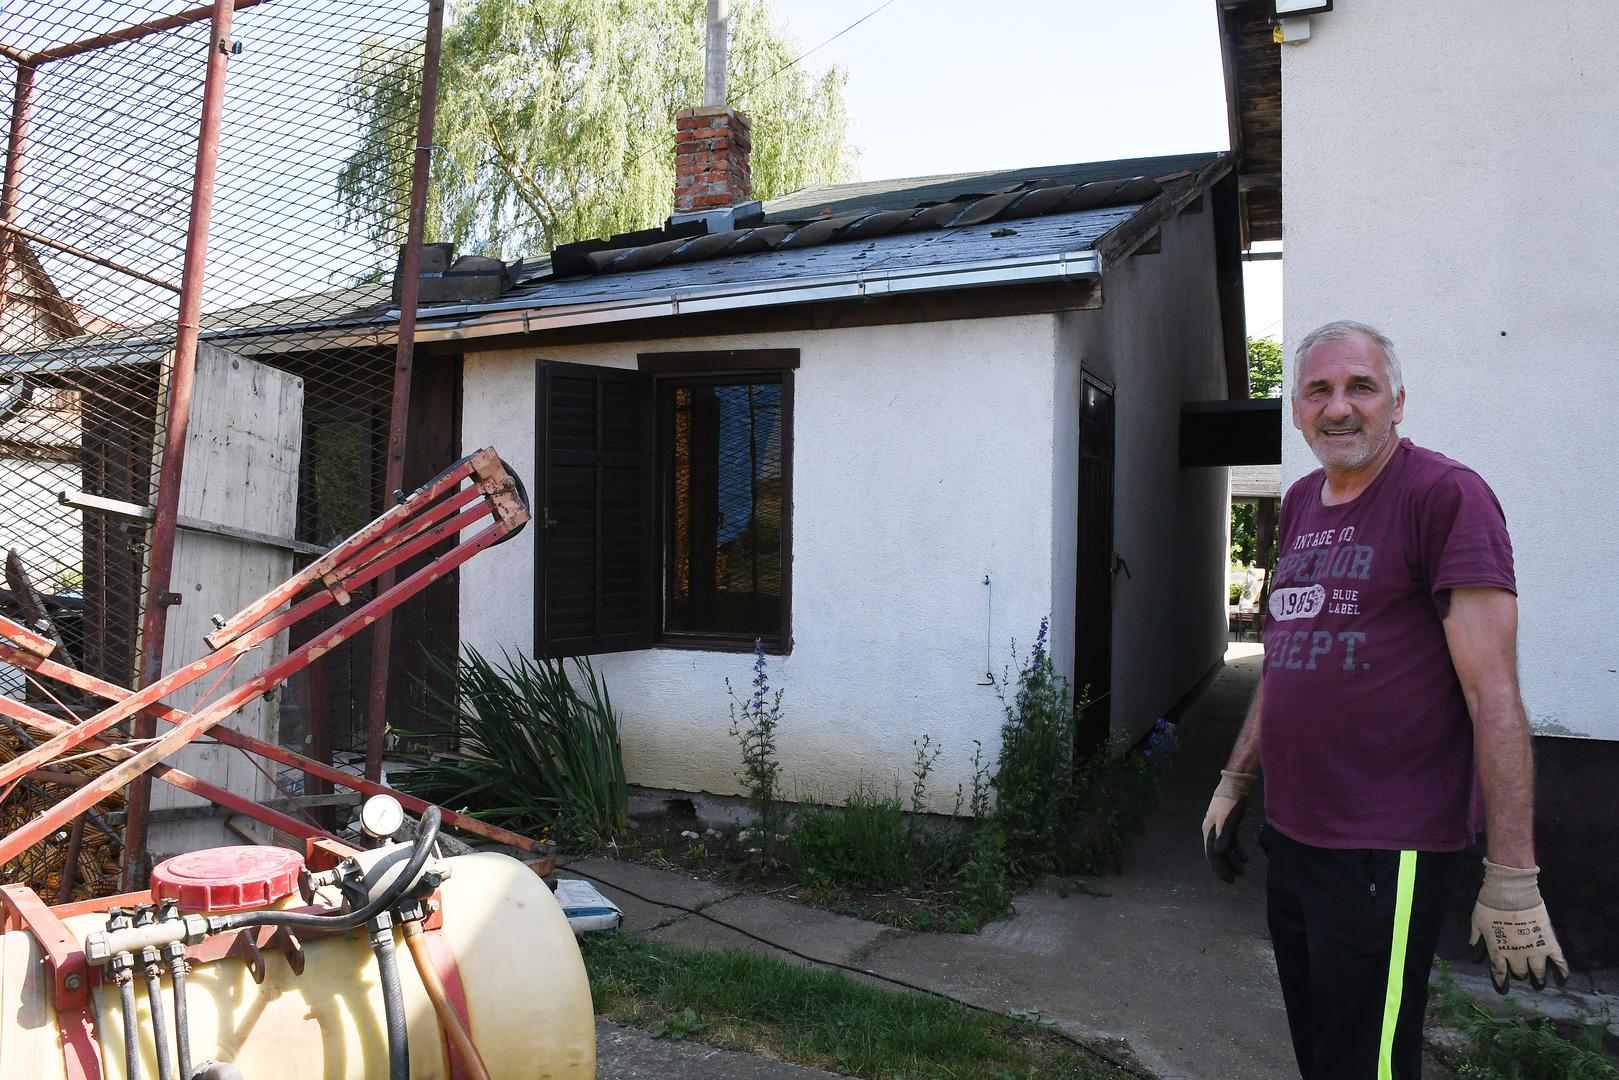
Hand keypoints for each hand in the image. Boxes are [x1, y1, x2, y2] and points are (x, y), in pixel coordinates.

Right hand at [1202, 770, 1254, 882]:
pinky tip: (1245, 858)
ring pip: (1225, 848)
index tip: (1228, 878)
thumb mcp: (1226, 819)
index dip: (1219, 867)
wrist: (1235, 786)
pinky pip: (1232, 841)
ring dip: (1232, 860)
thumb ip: (1222, 835)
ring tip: (1242, 871)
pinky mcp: (1229, 825)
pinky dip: (1237, 850)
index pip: (1212, 854)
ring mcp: (1220, 828)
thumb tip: (1219, 852)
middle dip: (1225, 866)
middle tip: (1234, 878)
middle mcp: (1212, 831)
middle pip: (1217, 853)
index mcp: (1209, 830)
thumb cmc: (1229, 802)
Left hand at [1469, 859, 1569, 993]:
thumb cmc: (1490, 905)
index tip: (1503, 988)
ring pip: (1538, 970)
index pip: (1499, 971)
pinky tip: (1563, 978)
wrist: (1510, 892)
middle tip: (1522, 975)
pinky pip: (1558, 960)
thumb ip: (1476, 938)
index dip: (1501, 981)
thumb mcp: (1477, 922)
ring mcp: (1533, 949)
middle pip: (1519, 971)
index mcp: (1497, 950)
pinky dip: (1562, 971)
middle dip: (1520, 974)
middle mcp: (1515, 954)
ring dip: (1539, 978)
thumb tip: (1473, 951)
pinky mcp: (1548, 942)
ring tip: (1540, 983)